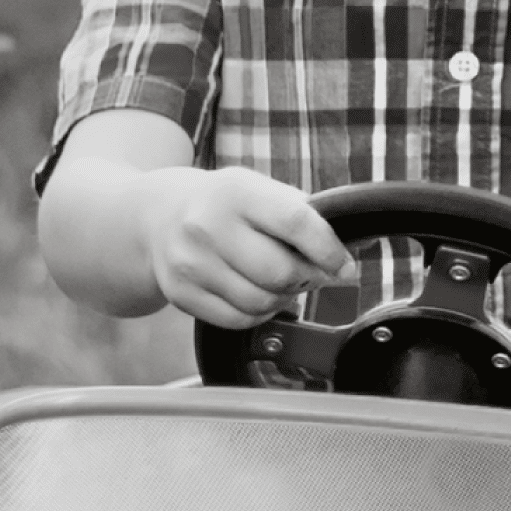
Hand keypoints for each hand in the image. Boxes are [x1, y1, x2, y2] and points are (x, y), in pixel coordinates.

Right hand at [138, 168, 352, 326]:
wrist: (157, 216)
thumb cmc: (223, 204)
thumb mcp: (257, 190)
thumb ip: (301, 214)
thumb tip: (353, 244)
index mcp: (236, 191)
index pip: (295, 222)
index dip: (327, 249)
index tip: (343, 265)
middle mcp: (207, 225)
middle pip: (279, 272)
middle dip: (307, 278)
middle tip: (311, 273)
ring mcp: (190, 262)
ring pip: (261, 302)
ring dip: (284, 299)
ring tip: (282, 283)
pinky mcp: (180, 292)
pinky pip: (238, 320)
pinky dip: (259, 315)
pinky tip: (258, 296)